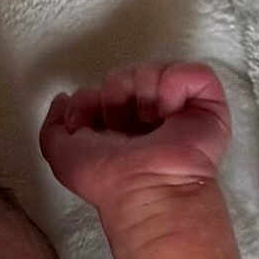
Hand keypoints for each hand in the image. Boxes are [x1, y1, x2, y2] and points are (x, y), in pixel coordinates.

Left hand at [38, 61, 230, 216]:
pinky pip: (193, 71)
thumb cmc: (108, 181)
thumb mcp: (61, 156)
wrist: (146, 188)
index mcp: (119, 130)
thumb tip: (62, 98)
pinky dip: (176, 81)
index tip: (89, 122)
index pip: (102, 92)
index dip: (91, 100)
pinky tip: (168, 107)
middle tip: (123, 125)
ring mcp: (179, 111)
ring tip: (149, 117)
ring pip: (155, 69)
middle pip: (126, 76)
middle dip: (118, 94)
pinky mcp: (207, 105)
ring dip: (143, 89)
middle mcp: (148, 119)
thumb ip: (51, 127)